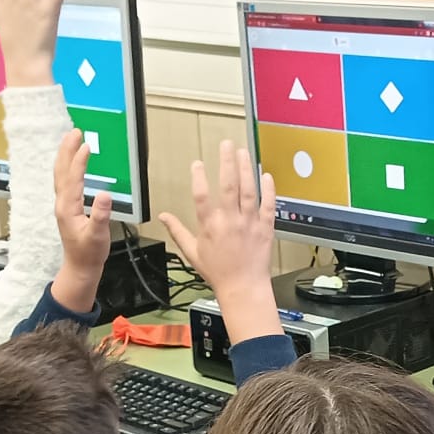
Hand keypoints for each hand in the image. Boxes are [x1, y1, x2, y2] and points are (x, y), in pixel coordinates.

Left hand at [49, 128, 113, 313]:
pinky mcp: (67, 208)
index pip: (73, 178)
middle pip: (62, 171)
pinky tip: (72, 164)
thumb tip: (104, 195)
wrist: (80, 267)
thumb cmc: (88, 253)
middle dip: (67, 150)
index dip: (79, 161)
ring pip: (61, 174)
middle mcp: (62, 204)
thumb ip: (100, 215)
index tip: (85, 145)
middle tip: (74, 132)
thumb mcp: (97, 236)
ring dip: (65, 156)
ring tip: (71, 141)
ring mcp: (63, 205)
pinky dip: (67, 168)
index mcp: (68, 208)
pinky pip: (64, 181)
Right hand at [161, 140, 283, 343]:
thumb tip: (164, 216)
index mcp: (210, 226)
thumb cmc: (218, 272)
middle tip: (226, 145)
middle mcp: (230, 221)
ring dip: (246, 169)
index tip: (197, 163)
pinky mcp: (265, 228)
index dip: (198, 177)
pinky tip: (267, 175)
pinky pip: (268, 205)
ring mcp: (249, 223)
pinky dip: (269, 189)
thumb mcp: (192, 252)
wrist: (243, 288)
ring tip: (243, 152)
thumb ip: (178, 231)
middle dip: (227, 163)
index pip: (202, 196)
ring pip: (249, 191)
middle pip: (228, 186)